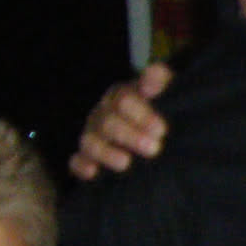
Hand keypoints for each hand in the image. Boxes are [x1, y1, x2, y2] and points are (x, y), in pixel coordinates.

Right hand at [67, 62, 174, 180]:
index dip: (141, 114)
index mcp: (122, 96)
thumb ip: (162, 81)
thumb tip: (152, 73)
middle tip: (154, 148)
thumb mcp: (169, 93)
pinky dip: (82, 166)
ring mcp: (93, 135)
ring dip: (106, 153)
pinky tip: (93, 172)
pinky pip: (76, 161)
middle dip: (130, 136)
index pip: (123, 100)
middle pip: (108, 122)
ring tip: (126, 163)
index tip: (161, 130)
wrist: (160, 135)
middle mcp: (104, 113)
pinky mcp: (87, 157)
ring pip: (90, 141)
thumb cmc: (165, 111)